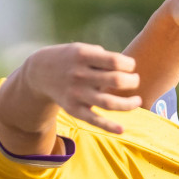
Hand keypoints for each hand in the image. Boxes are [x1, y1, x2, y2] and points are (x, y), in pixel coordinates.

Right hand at [23, 42, 141, 133]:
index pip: (115, 61)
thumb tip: (128, 71)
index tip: (130, 66)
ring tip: (137, 101)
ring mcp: (76, 93)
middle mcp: (80, 75)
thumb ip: (103, 58)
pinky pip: (94, 120)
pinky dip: (108, 126)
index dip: (129, 64)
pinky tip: (121, 130)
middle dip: (132, 81)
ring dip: (128, 104)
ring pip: (109, 103)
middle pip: (116, 80)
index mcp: (84, 56)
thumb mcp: (82, 49)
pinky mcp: (74, 109)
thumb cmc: (70, 59)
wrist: (40, 72)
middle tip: (135, 81)